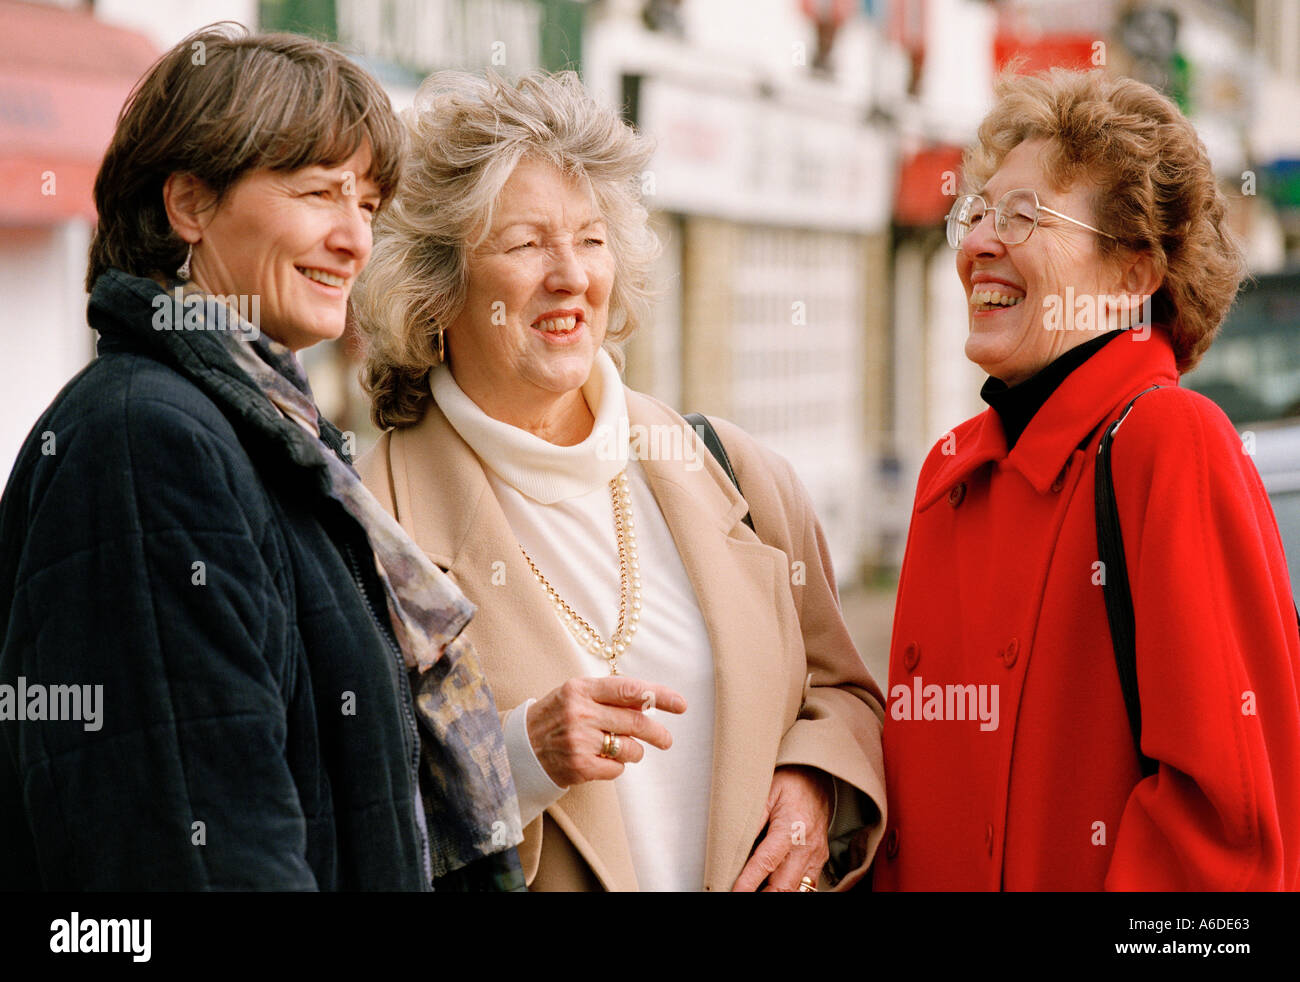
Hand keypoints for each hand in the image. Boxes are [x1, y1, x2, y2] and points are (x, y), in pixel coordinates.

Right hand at [526, 676, 685, 787]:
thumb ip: (610, 695)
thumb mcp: (577, 695)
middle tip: (666, 739)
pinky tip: (601, 761)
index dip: (659, 696)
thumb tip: (650, 700)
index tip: (680, 704)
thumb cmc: (556, 717)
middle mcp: (581, 712)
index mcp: (581, 689)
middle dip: (657, 733)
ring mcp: (579, 740)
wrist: (519, 748)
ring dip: (634, 751)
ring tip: (621, 750)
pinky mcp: (579, 766)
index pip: (629, 689)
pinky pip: (617, 768)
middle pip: (635, 722)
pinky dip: (616, 766)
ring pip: (630, 748)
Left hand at [732, 765, 833, 891]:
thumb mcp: (767, 791)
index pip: (766, 862)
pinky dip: (789, 889)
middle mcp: (807, 846)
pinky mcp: (819, 859)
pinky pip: (806, 884)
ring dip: (776, 893)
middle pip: (783, 885)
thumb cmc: (791, 781)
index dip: (748, 881)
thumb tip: (734, 841)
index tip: (735, 891)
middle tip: (741, 893)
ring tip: (756, 890)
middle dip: (763, 894)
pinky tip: (772, 887)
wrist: (819, 776)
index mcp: (792, 827)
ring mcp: (816, 855)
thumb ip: (753, 818)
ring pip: (797, 890)